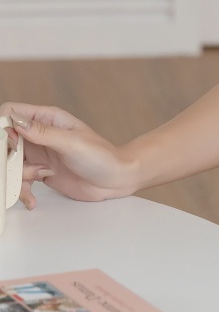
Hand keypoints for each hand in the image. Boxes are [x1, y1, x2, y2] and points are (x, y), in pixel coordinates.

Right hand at [0, 103, 135, 208]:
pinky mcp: (39, 172)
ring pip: (10, 162)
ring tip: (41, 175)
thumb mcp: (72, 143)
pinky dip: (22, 189)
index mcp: (48, 119)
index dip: (4, 127)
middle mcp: (40, 134)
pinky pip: (19, 179)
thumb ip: (43, 133)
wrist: (116, 180)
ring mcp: (39, 154)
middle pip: (6, 139)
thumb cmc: (102, 157)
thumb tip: (16, 121)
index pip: (12, 113)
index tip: (12, 143)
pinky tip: (32, 199)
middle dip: (7, 156)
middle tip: (19, 166)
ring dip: (18, 174)